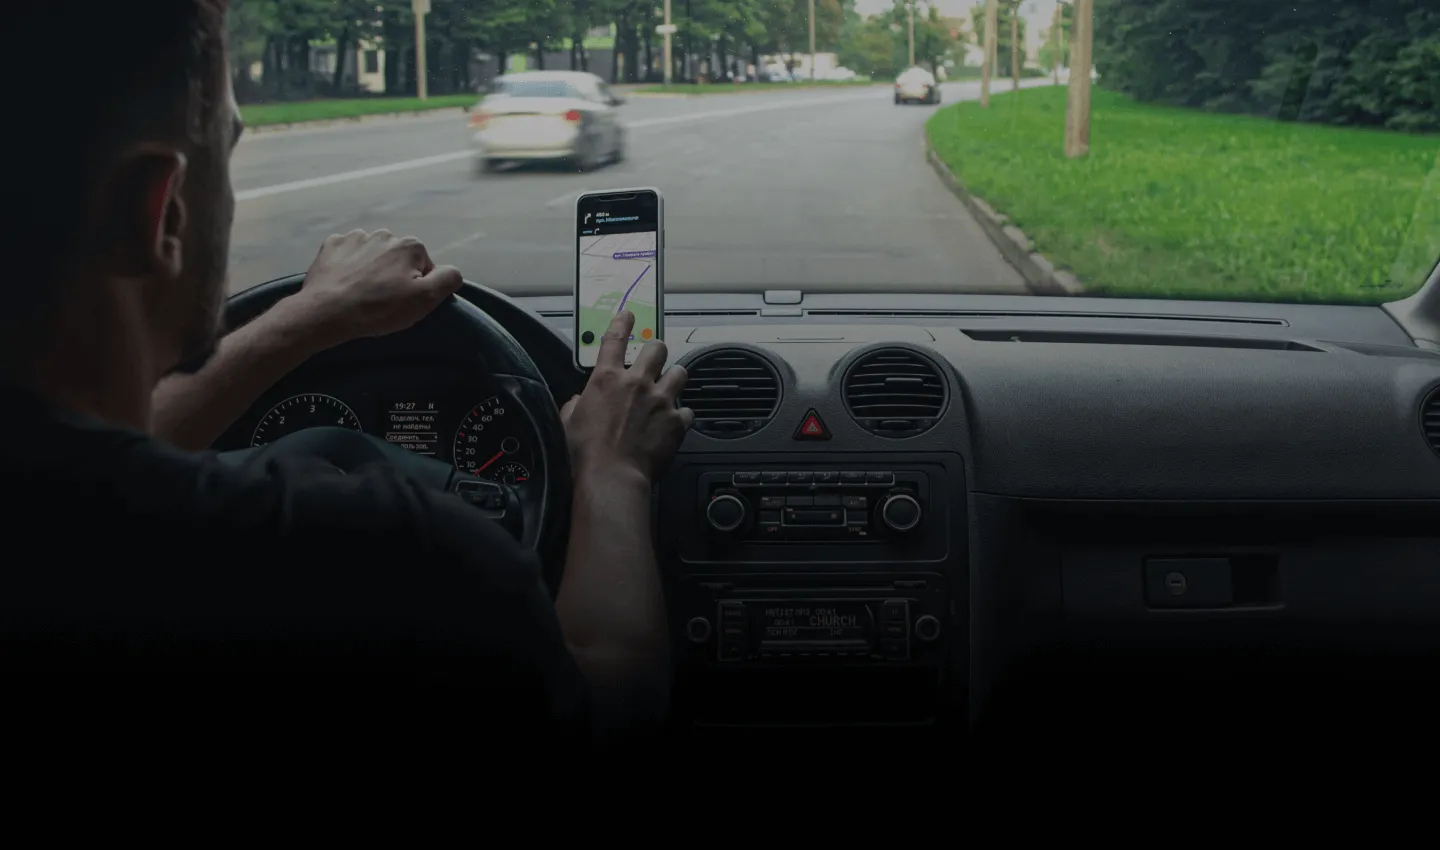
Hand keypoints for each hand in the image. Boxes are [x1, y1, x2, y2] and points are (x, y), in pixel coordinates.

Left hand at [287, 229, 462, 346]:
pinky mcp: (332, 245)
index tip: (403, 302)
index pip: (425, 267)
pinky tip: (345, 283)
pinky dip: (349, 265)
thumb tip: (453, 271)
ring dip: (372, 269)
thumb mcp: (425, 300)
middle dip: (394, 275)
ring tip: (362, 293)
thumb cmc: (379, 308)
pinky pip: (348, 253)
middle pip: (398, 258)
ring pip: (373, 254)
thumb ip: (448, 279)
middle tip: (383, 300)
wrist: (327, 312)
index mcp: (410, 246)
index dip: (417, 286)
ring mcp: (355, 237)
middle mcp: (385, 234)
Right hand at [560, 311, 693, 482]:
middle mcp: (636, 383)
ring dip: (674, 378)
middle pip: (656, 348)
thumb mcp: (569, 422)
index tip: (629, 314)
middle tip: (654, 360)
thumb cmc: (585, 453)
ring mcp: (660, 400)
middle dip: (656, 351)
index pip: (614, 339)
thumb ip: (577, 404)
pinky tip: (674, 424)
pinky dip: (681, 416)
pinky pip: (687, 411)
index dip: (622, 322)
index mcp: (606, 379)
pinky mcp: (677, 421)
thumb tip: (580, 401)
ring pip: (680, 372)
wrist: (611, 476)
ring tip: (669, 388)